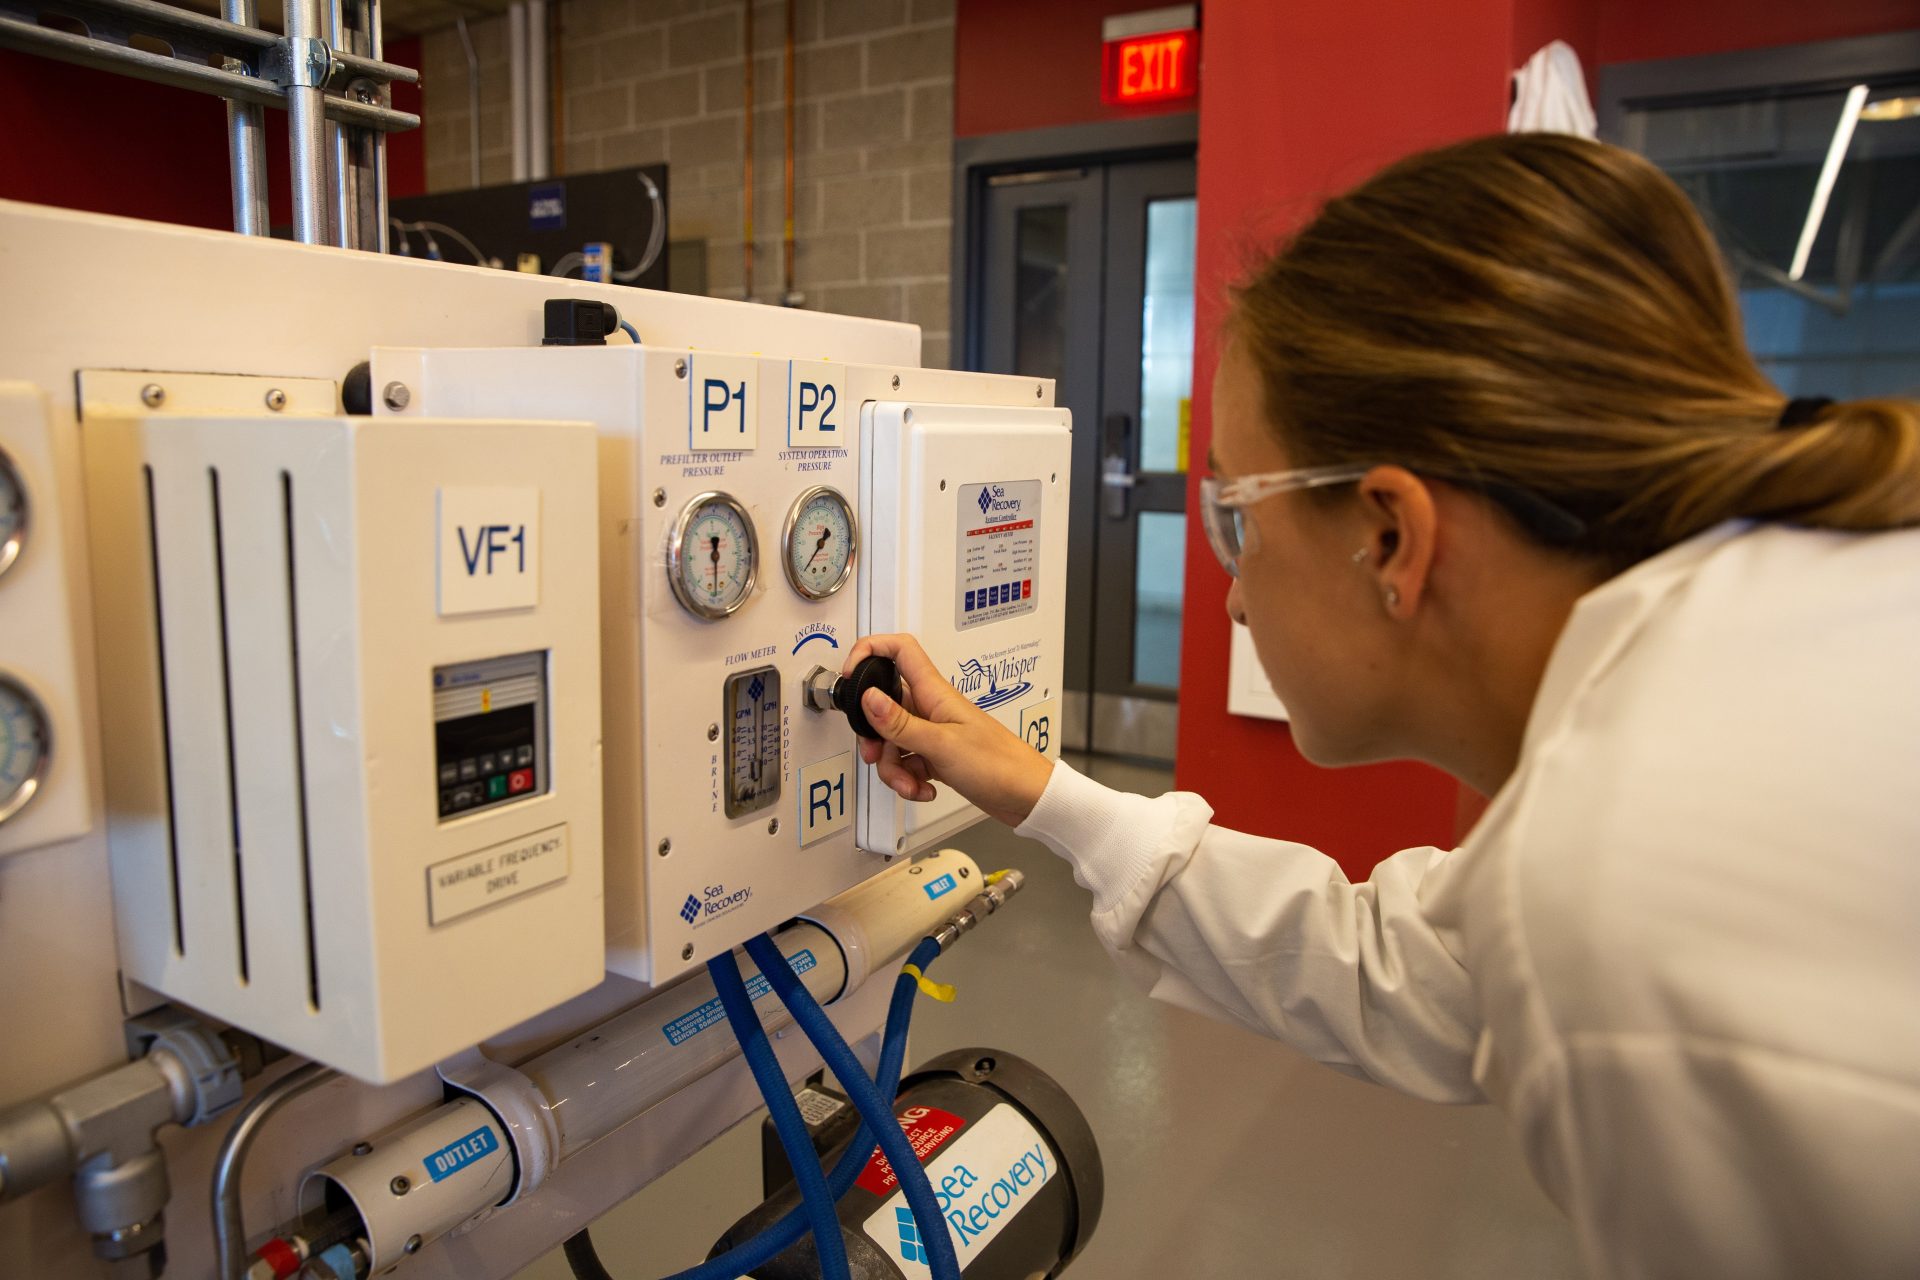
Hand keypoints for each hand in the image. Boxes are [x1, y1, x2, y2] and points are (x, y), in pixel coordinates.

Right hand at [844, 633, 1054, 827]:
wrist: (1026, 797)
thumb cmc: (999, 765)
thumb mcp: (941, 745)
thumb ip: (900, 724)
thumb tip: (869, 698)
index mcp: (935, 693)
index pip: (899, 650)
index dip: (871, 650)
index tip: (852, 672)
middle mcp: (932, 708)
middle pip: (885, 706)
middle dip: (874, 735)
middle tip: (876, 752)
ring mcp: (934, 732)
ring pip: (893, 740)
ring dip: (893, 767)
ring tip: (909, 782)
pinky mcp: (937, 756)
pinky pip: (908, 762)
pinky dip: (909, 779)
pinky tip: (923, 788)